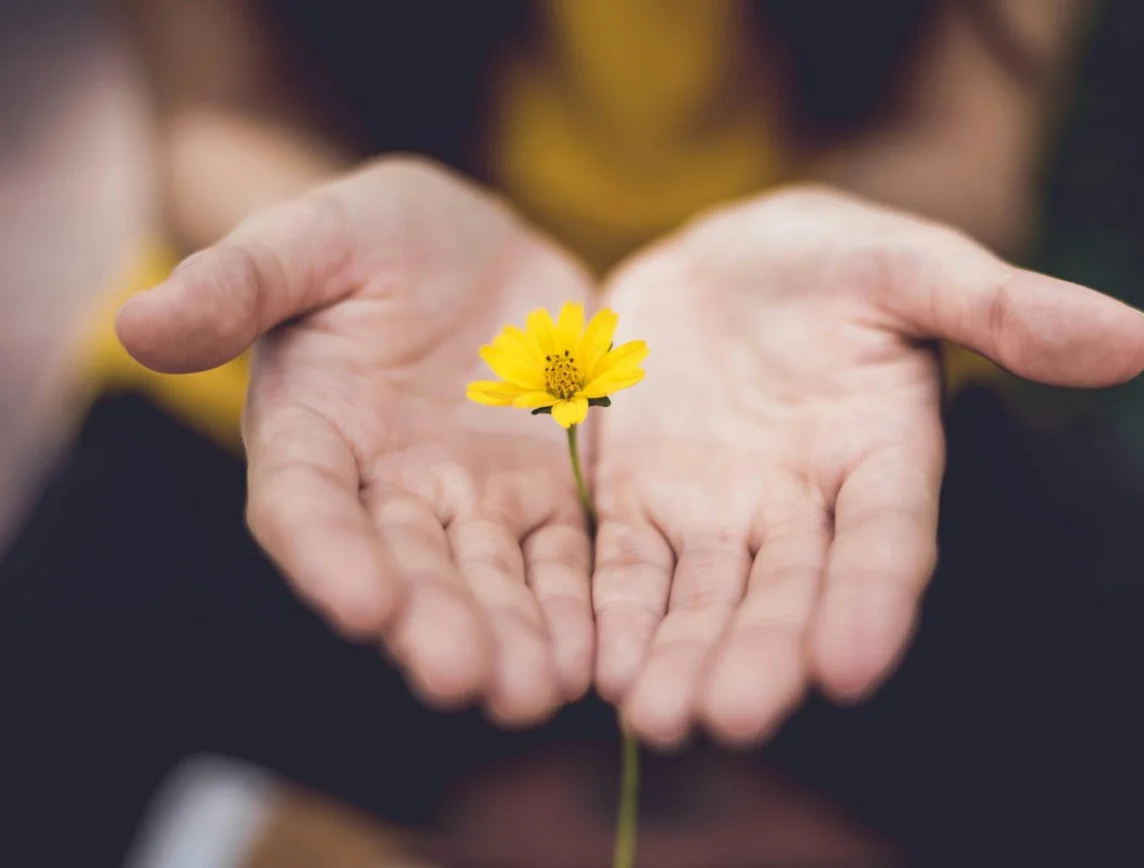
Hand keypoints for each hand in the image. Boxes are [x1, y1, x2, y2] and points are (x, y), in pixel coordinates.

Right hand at [117, 158, 597, 724]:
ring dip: (511, 637)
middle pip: (406, 568)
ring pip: (489, 580)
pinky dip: (576, 606)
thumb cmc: (371, 235)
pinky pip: (562, 558)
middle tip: (465, 679)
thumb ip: (237, 282)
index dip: (329, 557)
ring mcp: (469, 499)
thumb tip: (136, 321)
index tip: (364, 605)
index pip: (306, 507)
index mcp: (312, 434)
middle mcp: (386, 488)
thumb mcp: (309, 238)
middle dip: (434, 624)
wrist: (470, 245)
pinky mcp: (543, 495)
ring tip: (536, 692)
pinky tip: (595, 656)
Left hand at [591, 186, 1143, 746]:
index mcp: (882, 457)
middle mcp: (803, 507)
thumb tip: (1135, 340)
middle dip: (761, 655)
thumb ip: (1004, 307)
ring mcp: (718, 513)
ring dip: (680, 657)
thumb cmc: (834, 261)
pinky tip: (594, 664)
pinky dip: (612, 613)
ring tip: (656, 717)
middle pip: (786, 593)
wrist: (724, 261)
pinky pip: (624, 566)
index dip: (873, 600)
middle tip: (731, 718)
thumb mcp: (912, 265)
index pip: (887, 541)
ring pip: (702, 598)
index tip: (851, 666)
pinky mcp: (640, 502)